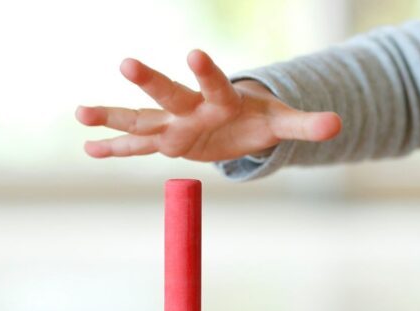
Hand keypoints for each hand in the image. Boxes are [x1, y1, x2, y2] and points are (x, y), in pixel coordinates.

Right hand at [76, 49, 340, 161]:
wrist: (235, 118)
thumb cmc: (259, 120)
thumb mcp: (283, 125)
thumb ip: (306, 123)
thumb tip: (338, 125)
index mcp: (222, 99)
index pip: (216, 82)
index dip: (206, 70)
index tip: (194, 53)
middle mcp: (192, 106)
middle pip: (169, 94)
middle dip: (149, 81)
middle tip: (127, 62)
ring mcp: (173, 122)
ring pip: (141, 118)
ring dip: (113, 114)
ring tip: (81, 111)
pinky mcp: (164, 138)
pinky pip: (136, 143)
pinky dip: (114, 147)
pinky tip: (88, 149)